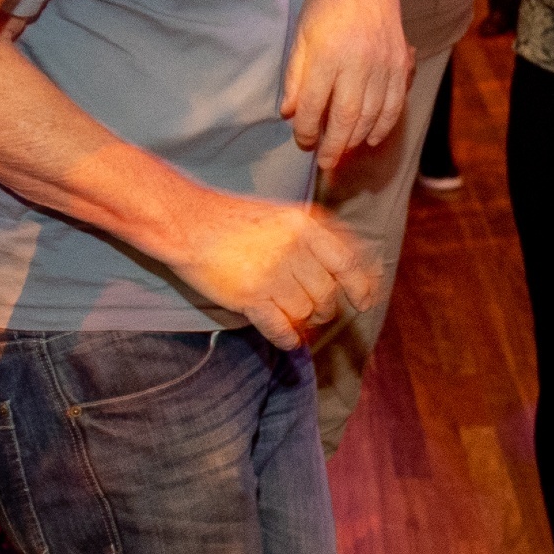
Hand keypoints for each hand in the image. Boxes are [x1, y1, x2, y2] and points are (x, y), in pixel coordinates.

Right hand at [166, 190, 377, 350]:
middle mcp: (293, 249)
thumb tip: (347, 269)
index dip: (361, 286)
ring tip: (292, 315)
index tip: (364, 301)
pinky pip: (281, 329)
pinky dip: (287, 337)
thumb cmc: (236, 219)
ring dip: (303, 321)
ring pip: (306, 313)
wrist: (189, 223)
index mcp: (305, 225)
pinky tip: (286, 336)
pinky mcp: (250, 296)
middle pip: (327, 293)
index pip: (347, 262)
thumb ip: (315, 237)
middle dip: (324, 307)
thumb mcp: (283, 215)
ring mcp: (272, 273)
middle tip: (314, 309)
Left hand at [281, 0, 413, 172]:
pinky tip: (371, 137)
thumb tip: (289, 114)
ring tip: (343, 151)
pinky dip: (384, 125)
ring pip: (372, 115)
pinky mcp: (399, 62)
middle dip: (334, 146)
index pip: (314, 107)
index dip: (307, 132)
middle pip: (346, 118)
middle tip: (324, 162)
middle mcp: (358, 62)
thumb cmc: (325, 5)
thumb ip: (295, 78)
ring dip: (357, 140)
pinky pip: (394, 103)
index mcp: (327, 56)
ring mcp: (383, 63)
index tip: (302, 142)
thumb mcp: (301, 38)